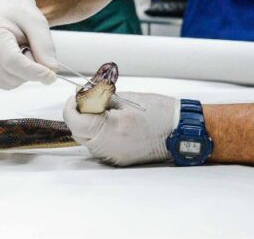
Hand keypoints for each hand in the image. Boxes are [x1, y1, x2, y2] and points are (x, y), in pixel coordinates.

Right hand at [0, 0, 56, 88]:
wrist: (1, 8)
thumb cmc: (18, 12)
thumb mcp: (36, 21)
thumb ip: (45, 45)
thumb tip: (52, 70)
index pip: (12, 61)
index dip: (34, 72)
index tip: (51, 75)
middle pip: (13, 75)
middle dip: (31, 69)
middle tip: (31, 47)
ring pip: (11, 82)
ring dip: (24, 73)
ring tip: (21, 50)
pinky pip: (6, 83)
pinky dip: (17, 75)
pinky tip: (15, 58)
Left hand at [62, 91, 180, 166]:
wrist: (181, 132)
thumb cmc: (159, 113)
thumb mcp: (127, 99)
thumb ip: (100, 97)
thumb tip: (81, 94)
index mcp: (111, 129)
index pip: (75, 120)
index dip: (72, 105)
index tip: (78, 94)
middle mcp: (109, 147)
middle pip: (78, 131)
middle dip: (79, 113)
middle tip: (90, 98)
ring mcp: (113, 156)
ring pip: (86, 139)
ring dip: (88, 123)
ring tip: (103, 109)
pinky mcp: (118, 160)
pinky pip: (98, 146)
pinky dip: (98, 133)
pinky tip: (110, 122)